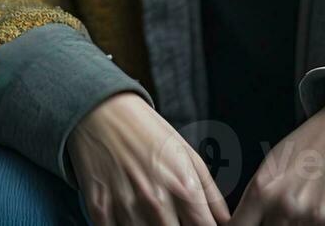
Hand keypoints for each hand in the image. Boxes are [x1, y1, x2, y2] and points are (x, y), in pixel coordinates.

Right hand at [67, 91, 231, 225]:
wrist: (101, 110)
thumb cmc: (148, 132)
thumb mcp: (187, 156)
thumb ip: (210, 194)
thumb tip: (225, 222)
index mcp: (183, 187)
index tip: (195, 224)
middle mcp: (156, 200)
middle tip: (169, 216)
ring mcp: (126, 206)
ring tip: (147, 212)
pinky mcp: (99, 208)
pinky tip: (127, 213)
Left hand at [229, 85, 324, 224]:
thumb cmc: (308, 144)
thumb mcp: (272, 165)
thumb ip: (257, 199)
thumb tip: (244, 223)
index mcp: (264, 190)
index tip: (249, 224)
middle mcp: (289, 207)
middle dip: (276, 224)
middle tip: (288, 206)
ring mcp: (319, 217)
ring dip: (302, 225)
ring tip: (310, 204)